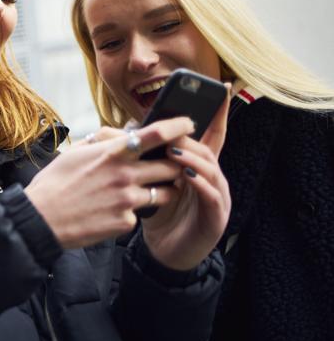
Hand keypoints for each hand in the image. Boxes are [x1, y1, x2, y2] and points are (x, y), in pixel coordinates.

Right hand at [24, 117, 193, 249]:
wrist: (41, 219)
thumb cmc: (54, 183)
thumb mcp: (75, 153)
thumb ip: (102, 141)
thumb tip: (122, 133)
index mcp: (112, 153)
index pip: (155, 134)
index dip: (178, 126)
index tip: (189, 124)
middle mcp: (124, 174)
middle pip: (171, 166)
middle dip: (176, 165)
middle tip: (172, 166)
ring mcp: (127, 200)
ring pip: (165, 193)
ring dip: (164, 190)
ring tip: (151, 190)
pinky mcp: (126, 222)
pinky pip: (141, 215)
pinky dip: (133, 212)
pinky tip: (114, 212)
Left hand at [140, 89, 231, 269]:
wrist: (163, 252)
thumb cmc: (157, 213)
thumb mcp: (150, 180)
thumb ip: (143, 157)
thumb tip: (118, 131)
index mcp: (198, 167)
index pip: (210, 135)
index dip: (218, 112)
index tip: (223, 89)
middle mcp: (212, 179)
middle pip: (209, 149)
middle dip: (194, 136)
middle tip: (175, 126)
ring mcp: (218, 198)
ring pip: (212, 170)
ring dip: (194, 158)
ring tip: (175, 150)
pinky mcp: (216, 218)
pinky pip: (212, 197)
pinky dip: (201, 185)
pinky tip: (187, 177)